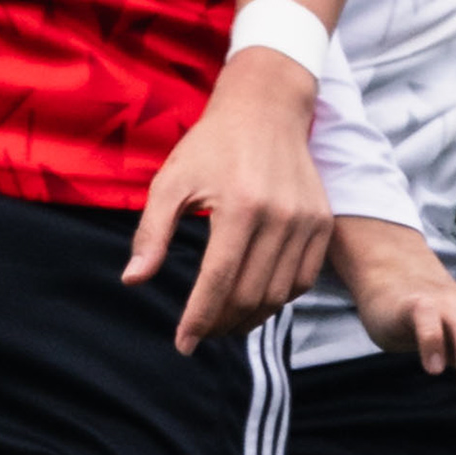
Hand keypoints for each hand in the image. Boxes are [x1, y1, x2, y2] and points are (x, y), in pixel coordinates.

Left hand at [127, 52, 336, 347]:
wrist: (265, 110)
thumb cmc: (211, 145)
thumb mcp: (171, 182)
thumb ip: (151, 233)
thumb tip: (133, 281)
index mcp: (239, 206)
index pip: (218, 282)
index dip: (198, 319)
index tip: (183, 344)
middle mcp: (279, 217)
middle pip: (250, 294)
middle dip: (221, 324)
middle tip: (200, 334)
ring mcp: (306, 221)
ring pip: (278, 294)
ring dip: (250, 318)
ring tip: (224, 323)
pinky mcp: (322, 223)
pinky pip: (302, 279)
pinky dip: (278, 299)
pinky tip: (255, 300)